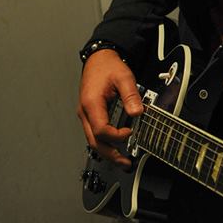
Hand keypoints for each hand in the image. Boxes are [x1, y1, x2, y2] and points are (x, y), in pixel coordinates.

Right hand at [77, 50, 142, 167]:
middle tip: (125, 163)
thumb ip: (131, 95)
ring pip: (92, 140)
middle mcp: (85, 112)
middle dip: (110, 154)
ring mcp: (86, 114)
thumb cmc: (107, 66)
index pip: (101, 130)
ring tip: (122, 161)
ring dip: (107, 152)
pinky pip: (94, 133)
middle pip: (93, 141)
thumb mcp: (124, 76)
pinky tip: (115, 147)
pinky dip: (104, 143)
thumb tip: (138, 112)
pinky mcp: (90, 114)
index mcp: (91, 103)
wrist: (98, 58)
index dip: (116, 135)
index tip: (130, 131)